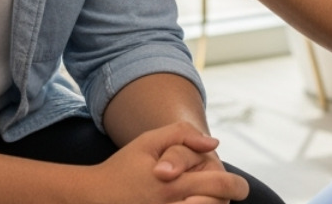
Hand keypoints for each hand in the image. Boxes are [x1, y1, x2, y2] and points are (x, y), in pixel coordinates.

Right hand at [83, 121, 246, 203]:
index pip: (219, 185)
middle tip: (232, 196)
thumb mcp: (148, 142)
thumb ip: (182, 135)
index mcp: (172, 184)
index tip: (240, 187)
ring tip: (212, 201)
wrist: (91, 197)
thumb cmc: (122, 168)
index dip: (236, 186)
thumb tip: (214, 143)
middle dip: (227, 200)